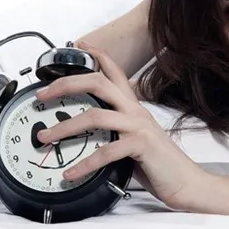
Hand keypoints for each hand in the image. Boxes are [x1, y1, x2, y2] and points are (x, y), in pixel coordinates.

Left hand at [34, 40, 208, 207]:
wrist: (184, 181)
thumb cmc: (158, 163)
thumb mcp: (133, 140)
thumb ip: (114, 131)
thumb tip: (86, 135)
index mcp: (133, 107)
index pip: (115, 72)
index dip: (98, 56)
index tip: (80, 47)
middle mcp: (135, 111)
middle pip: (99, 83)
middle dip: (67, 84)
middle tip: (44, 95)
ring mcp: (139, 126)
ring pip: (96, 116)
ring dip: (65, 127)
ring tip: (46, 138)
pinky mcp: (141, 145)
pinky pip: (106, 151)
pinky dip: (85, 163)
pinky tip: (72, 173)